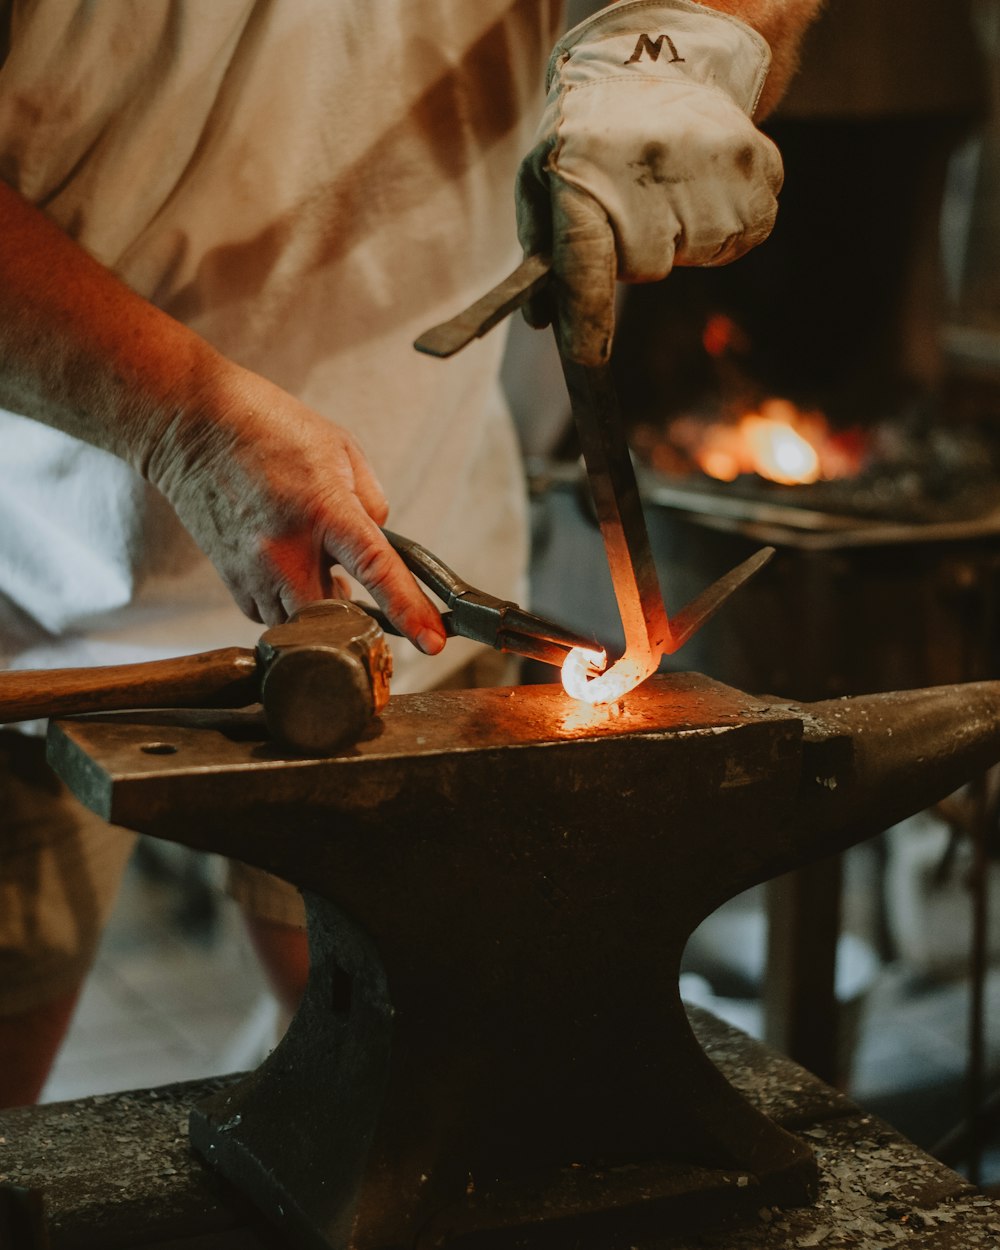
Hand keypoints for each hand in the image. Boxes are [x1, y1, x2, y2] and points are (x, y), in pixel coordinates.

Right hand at [145, 364, 446, 650]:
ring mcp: (253, 569)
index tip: (433, 641)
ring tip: (315, 568)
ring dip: (319, 608)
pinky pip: (269, 614)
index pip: (376, 569)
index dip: (409, 609)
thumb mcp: (341, 449)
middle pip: (336, 618)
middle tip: (355, 588)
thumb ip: (371, 501)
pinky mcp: (230, 579)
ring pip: (301, 623)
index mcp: (324, 509)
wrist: (192, 427)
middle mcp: (285, 549)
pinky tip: (286, 570)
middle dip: (354, 614)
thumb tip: (381, 540)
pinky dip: (287, 602)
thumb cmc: (268, 428)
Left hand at [516, 0, 782, 364]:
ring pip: (698, 252)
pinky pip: (743, 235)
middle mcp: (650, 167)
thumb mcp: (544, 175)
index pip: (586, 264)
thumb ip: (540, 249)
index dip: (587, 318)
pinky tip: (705, 184)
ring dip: (684, 235)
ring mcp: (710, 166)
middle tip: (634, 204)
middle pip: (648, 267)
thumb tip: (544, 319)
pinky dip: (726, 223)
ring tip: (671, 184)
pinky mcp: (759, 169)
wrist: (667, 58)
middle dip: (637, 252)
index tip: (588, 360)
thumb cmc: (592, 133)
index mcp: (589, 169)